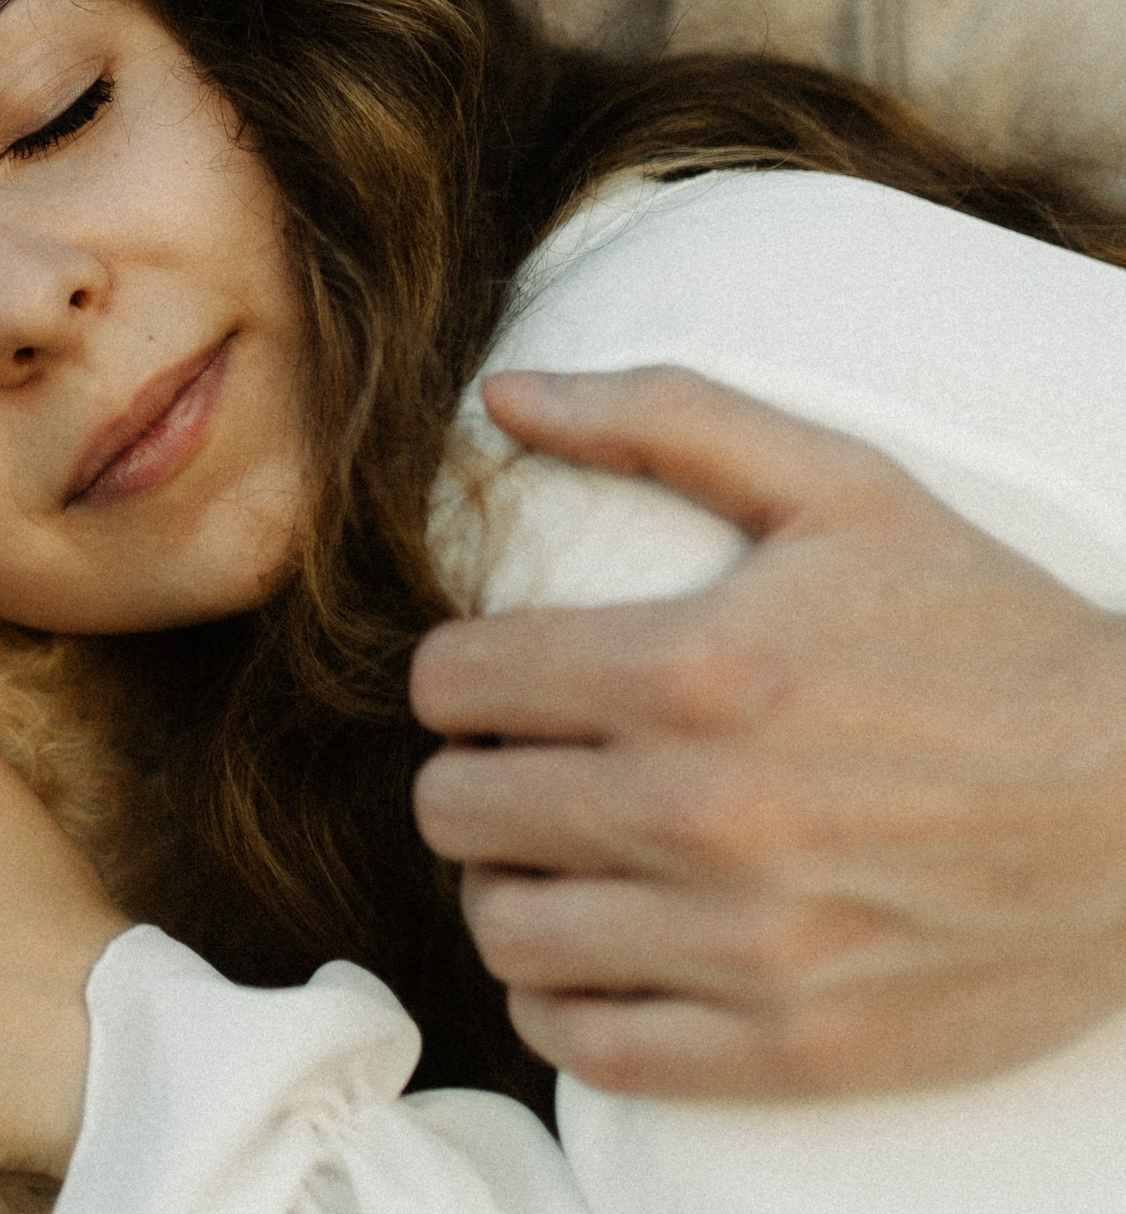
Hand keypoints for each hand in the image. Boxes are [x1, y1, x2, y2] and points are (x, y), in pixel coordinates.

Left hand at [412, 366, 1125, 1097]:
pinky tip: (603, 947)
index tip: (504, 680)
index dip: (461, 675)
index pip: (450, 683)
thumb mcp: (842, 488)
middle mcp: (700, 813)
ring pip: (501, 929)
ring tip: (561, 855)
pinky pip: (587, 1044)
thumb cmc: (988, 632)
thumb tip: (497, 391)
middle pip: (454, 808)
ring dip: (508, 887)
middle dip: (474, 773)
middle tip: (531, 763)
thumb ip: (660, 419)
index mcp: (690, 670)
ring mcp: (744, 944)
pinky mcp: (789, 1045)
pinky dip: (566, 997)